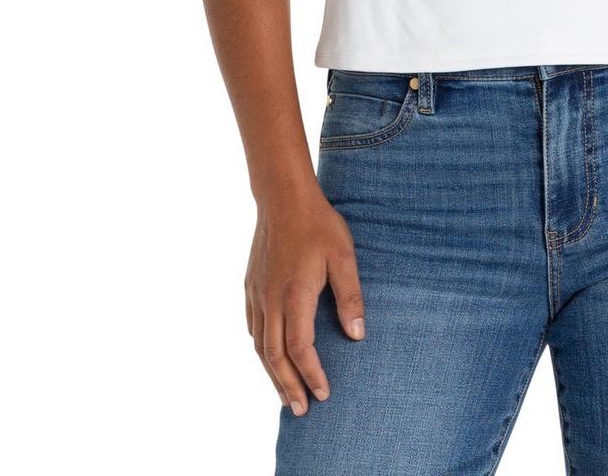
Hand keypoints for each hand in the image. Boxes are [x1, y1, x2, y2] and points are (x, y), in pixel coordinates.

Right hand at [244, 188, 366, 414]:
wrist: (283, 197)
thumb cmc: (318, 224)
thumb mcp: (343, 256)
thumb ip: (350, 296)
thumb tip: (357, 335)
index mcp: (294, 295)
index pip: (301, 349)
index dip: (312, 375)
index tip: (324, 394)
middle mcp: (270, 300)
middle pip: (275, 356)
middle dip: (287, 386)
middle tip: (299, 411)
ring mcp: (256, 293)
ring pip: (260, 345)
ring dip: (272, 373)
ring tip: (284, 393)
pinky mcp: (250, 285)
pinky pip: (252, 327)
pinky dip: (261, 349)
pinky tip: (269, 356)